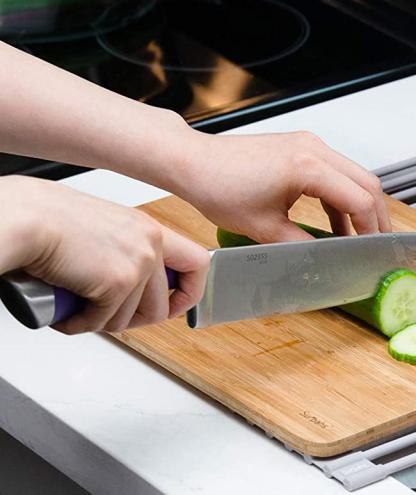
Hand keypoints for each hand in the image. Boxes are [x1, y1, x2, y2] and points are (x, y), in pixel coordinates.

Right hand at [0, 177, 208, 333]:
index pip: (197, 263)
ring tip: (79, 309)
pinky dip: (81, 325)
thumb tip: (133, 285)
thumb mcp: (106, 229)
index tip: (174, 304)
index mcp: (151, 229)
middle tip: (110, 317)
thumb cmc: (49, 220)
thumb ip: (127, 250)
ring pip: (131, 319)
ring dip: (102, 323)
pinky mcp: (117, 284)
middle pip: (163, 306)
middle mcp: (151, 245)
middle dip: (135, 321)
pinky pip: (104, 323)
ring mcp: (138, 265)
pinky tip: (67, 313)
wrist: (26, 219)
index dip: (190, 292)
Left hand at [173, 131, 390, 242]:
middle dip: (376, 216)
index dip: (372, 229)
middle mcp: (314, 149)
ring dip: (359, 206)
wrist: (192, 161)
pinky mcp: (301, 147)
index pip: (361, 200)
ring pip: (354, 176)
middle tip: (377, 245)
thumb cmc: (218, 186)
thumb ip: (302, 247)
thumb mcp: (264, 229)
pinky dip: (341, 197)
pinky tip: (336, 223)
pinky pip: (334, 172)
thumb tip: (325, 263)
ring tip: (358, 238)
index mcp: (308, 167)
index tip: (373, 252)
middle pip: (367, 183)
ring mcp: (309, 144)